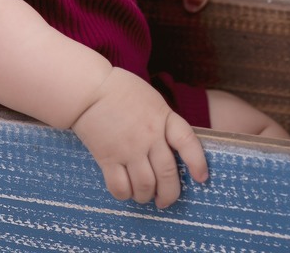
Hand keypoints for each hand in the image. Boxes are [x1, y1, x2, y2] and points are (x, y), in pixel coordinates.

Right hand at [70, 68, 207, 208]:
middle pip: (167, 174)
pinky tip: (125, 191)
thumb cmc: (120, 90)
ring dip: (147, 196)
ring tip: (144, 196)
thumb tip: (171, 146)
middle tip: (166, 200)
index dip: (197, 162)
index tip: (201, 178)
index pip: (188, 142)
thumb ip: (164, 121)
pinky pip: (120, 186)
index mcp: (163, 118)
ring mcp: (129, 149)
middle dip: (170, 194)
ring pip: (145, 186)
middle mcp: (149, 136)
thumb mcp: (152, 100)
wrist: (88, 90)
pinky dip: (125, 194)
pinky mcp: (108, 157)